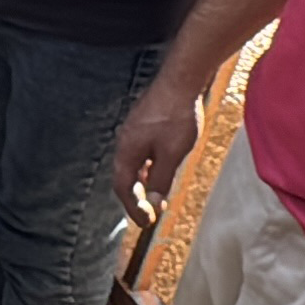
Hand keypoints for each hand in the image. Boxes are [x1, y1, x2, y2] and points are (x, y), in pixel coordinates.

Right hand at [110, 75, 198, 226]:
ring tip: (155, 194)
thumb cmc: (176, 116)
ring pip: (132, 164)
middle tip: (149, 214)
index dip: (133, 208)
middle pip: (124, 177)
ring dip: (142, 182)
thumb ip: (161, 180)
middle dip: (135, 198)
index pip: (123, 187)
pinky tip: (160, 166)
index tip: (146, 223)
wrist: (180, 81)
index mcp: (127, 151)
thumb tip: (154, 203)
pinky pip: (139, 152)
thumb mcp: (172, 154)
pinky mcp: (142, 123)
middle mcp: (124, 142)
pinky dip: (147, 166)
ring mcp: (132, 131)